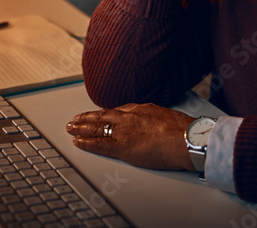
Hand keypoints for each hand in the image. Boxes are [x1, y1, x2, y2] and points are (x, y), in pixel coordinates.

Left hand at [66, 103, 195, 170]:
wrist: (185, 138)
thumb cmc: (182, 130)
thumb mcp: (167, 116)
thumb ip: (155, 118)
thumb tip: (156, 122)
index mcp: (141, 109)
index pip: (117, 110)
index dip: (104, 113)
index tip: (97, 114)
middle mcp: (130, 117)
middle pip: (103, 115)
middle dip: (88, 118)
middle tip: (76, 119)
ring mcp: (124, 131)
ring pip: (97, 127)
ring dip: (82, 128)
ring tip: (71, 128)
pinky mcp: (122, 146)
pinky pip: (100, 144)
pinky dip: (87, 142)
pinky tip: (78, 142)